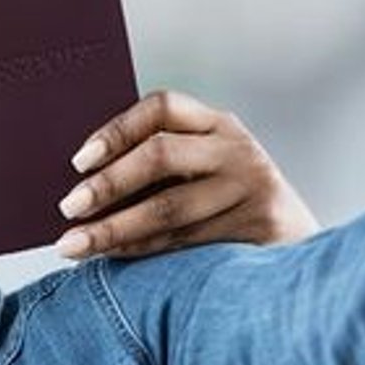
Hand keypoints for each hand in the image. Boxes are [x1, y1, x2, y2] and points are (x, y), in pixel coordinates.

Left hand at [53, 89, 318, 259]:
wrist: (296, 247)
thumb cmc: (224, 207)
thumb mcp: (201, 171)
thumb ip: (156, 166)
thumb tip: (80, 185)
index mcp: (215, 124)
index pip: (162, 108)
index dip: (117, 131)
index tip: (79, 161)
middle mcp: (235, 148)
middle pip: (161, 155)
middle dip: (107, 183)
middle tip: (68, 207)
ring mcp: (250, 186)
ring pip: (168, 207)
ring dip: (112, 229)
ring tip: (71, 245)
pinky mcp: (257, 224)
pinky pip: (183, 240)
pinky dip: (139, 249)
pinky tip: (109, 256)